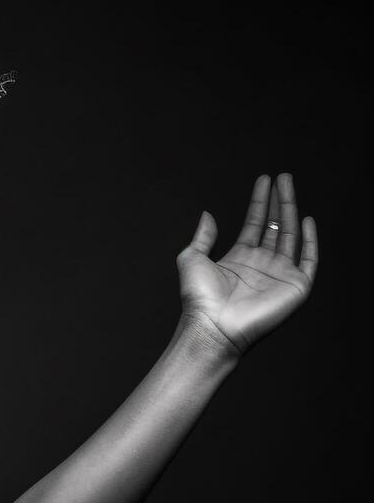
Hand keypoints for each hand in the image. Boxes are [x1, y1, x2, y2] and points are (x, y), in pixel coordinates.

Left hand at [177, 173, 317, 355]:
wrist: (212, 325)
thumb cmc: (199, 298)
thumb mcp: (191, 259)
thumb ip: (202, 237)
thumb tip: (207, 214)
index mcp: (240, 258)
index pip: (256, 223)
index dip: (260, 202)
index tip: (264, 180)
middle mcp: (262, 264)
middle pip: (276, 225)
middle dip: (279, 200)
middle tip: (283, 177)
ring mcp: (279, 274)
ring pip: (291, 235)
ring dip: (291, 210)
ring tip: (289, 186)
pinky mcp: (295, 286)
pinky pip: (308, 260)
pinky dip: (310, 241)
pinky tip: (307, 220)